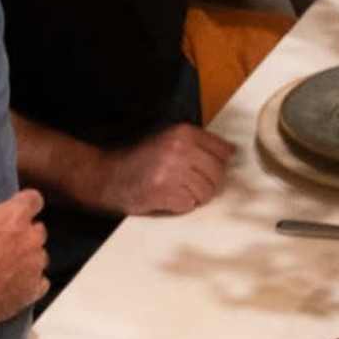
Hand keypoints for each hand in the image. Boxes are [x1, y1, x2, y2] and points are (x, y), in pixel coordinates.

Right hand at [0, 130, 47, 322]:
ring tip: (2, 264)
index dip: (22, 204)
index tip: (8, 212)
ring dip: (27, 256)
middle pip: (37, 229)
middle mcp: (32, 238)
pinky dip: (29, 282)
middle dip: (23, 232)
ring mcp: (35, 266)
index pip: (34, 199)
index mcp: (16, 215)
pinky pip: (40, 282)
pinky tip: (10, 283)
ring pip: (39, 255)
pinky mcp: (34, 291)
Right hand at [98, 122, 228, 216]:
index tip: (206, 170)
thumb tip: (231, 152)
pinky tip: (167, 198)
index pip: (222, 150)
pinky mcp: (164, 192)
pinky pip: (190, 204)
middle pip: (217, 174)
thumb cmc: (139, 160)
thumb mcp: (167, 140)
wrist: (107, 176)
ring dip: (194, 196)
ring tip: (175, 190)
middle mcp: (180, 148)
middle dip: (206, 183)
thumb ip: (198, 144)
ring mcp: (172, 171)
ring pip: (206, 192)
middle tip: (187, 184)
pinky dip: (180, 206)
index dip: (217, 164)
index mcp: (183, 132)